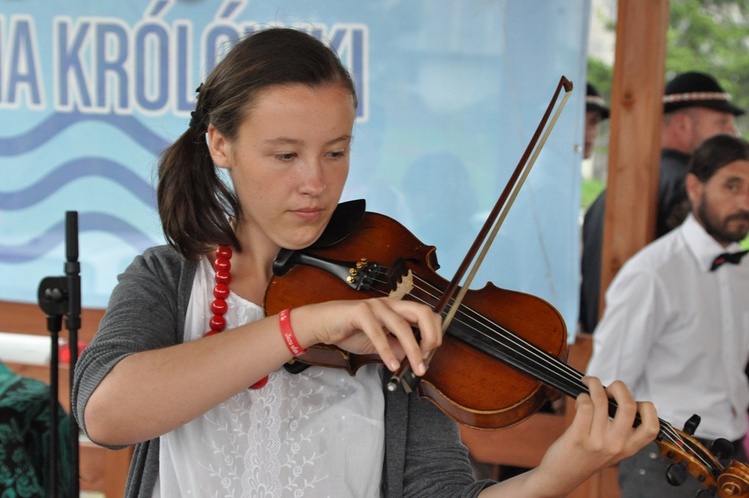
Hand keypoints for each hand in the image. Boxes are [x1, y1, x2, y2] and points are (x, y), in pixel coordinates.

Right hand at [295, 298, 441, 375]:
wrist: (322, 323)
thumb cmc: (350, 330)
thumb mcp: (380, 342)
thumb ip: (397, 347)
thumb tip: (415, 358)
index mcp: (397, 309)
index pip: (426, 314)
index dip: (434, 333)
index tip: (429, 354)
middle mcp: (390, 304)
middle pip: (422, 312)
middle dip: (431, 335)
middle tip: (428, 357)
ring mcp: (375, 306)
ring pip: (402, 325)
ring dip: (413, 349)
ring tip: (416, 368)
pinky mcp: (360, 312)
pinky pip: (378, 333)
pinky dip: (387, 351)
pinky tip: (392, 365)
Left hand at [530, 377, 658, 494]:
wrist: (562, 476)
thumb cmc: (586, 457)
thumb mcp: (613, 449)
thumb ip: (621, 430)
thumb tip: (618, 396)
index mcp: (629, 447)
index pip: (652, 426)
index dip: (647, 408)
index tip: (632, 401)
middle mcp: (616, 445)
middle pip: (628, 406)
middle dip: (619, 387)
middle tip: (609, 387)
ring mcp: (597, 441)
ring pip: (602, 400)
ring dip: (594, 385)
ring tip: (590, 384)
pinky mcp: (578, 437)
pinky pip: (585, 406)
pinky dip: (582, 396)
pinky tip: (580, 400)